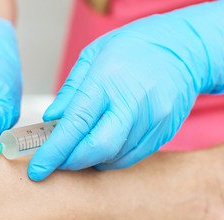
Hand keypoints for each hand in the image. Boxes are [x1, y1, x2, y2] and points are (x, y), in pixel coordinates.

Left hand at [28, 0, 223, 180]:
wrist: (184, 49)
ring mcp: (153, 120)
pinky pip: (133, 156)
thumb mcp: (94, 55)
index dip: (54, 151)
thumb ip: (71, 90)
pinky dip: (112, 157)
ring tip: (83, 145)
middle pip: (98, 149)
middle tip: (59, 159)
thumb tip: (52, 119)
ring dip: (92, 159)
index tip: (39, 169)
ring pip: (114, 158)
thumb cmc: (135, 47)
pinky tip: (105, 144)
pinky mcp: (164, 132)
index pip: (76, 124)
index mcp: (108, 79)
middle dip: (72, 161)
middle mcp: (133, 103)